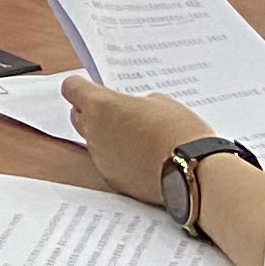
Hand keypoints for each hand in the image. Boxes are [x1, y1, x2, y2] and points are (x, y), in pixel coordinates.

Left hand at [64, 77, 215, 207]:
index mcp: (101, 106)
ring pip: (94, 141)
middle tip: (116, 111)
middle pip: (78, 116)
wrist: (193, 172)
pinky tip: (142, 158)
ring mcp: (101, 159)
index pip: (71, 88)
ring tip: (136, 136)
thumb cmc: (179, 131)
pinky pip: (109, 162)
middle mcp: (93, 132)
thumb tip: (134, 111)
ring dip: (107, 136)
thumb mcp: (161, 102)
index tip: (92, 86)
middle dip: (91, 111)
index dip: (80, 86)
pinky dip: (119, 158)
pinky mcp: (113, 179)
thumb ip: (137, 103)